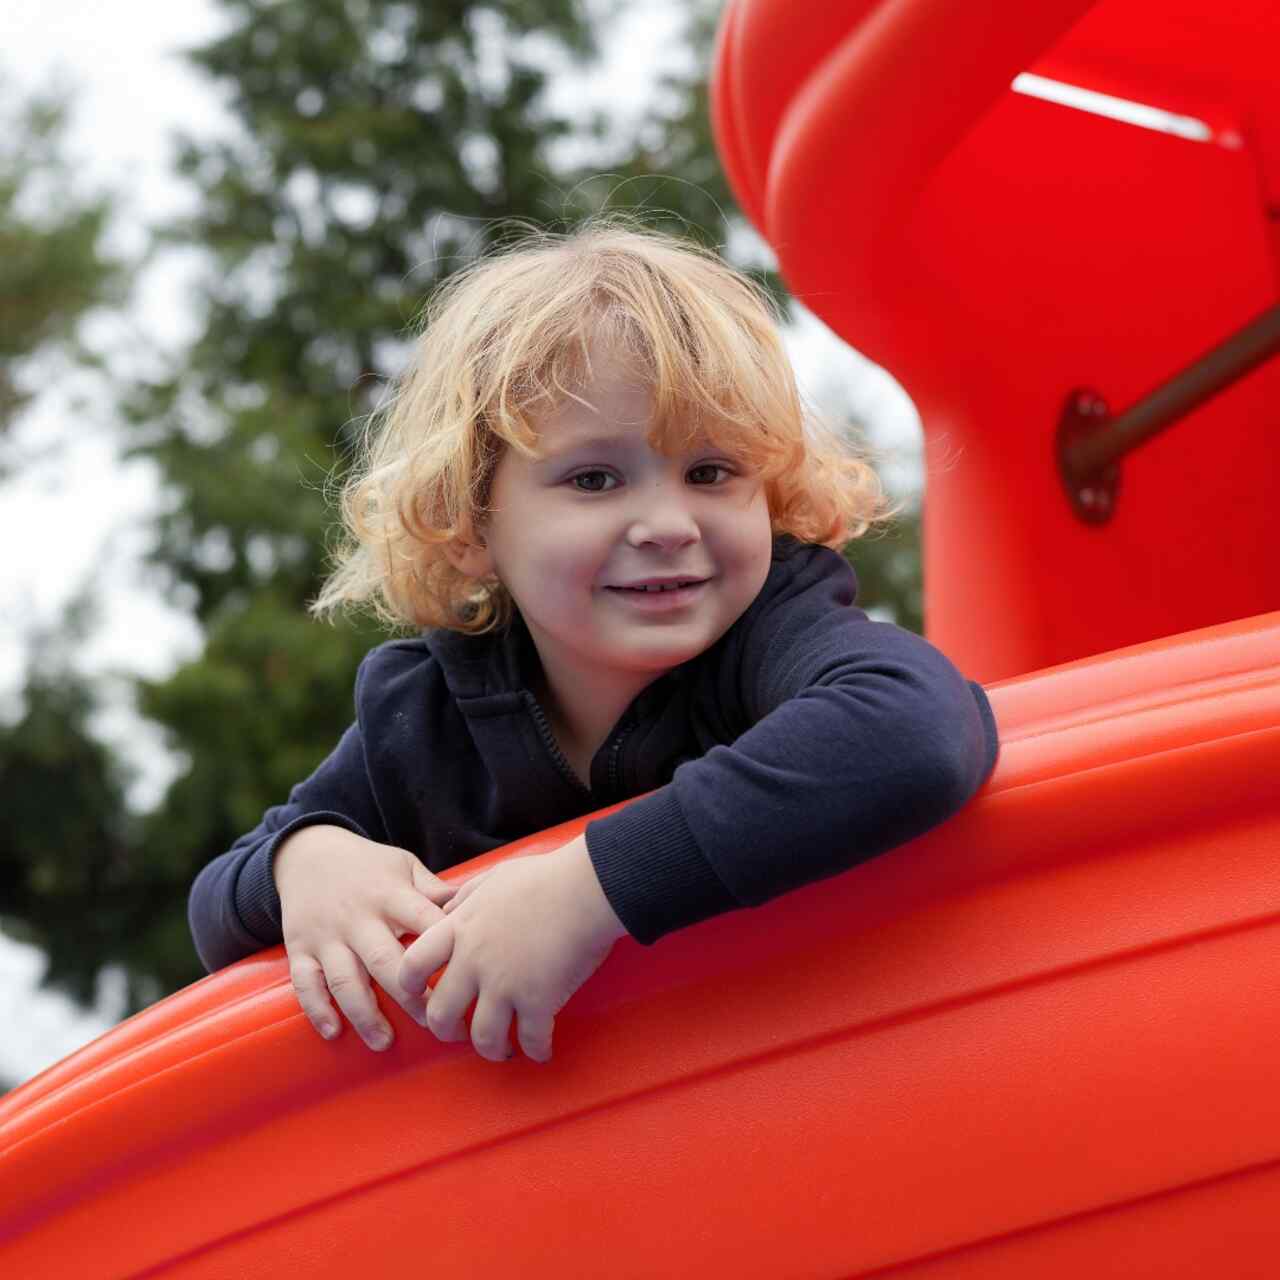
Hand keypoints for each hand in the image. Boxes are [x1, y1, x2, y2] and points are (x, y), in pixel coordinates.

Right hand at [273, 824, 455, 1050]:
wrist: (308, 853)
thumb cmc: (368, 866)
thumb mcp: (404, 866)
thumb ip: (434, 891)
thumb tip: (475, 908)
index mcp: (390, 895)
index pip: (423, 921)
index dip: (444, 950)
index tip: (467, 977)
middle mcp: (358, 917)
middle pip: (385, 961)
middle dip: (411, 997)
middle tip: (436, 1024)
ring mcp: (327, 935)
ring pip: (344, 979)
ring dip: (365, 1014)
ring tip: (384, 1042)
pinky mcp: (300, 948)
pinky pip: (306, 983)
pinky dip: (318, 1009)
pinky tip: (334, 1032)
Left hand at [398, 835, 627, 1062]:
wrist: (585, 888)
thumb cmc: (545, 877)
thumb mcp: (493, 877)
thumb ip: (465, 897)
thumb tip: (448, 909)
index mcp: (461, 929)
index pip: (413, 965)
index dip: (409, 985)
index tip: (419, 994)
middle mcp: (475, 961)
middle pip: (441, 1013)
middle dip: (446, 1031)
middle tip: (459, 1032)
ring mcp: (506, 984)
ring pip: (483, 1037)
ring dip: (492, 1049)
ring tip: (503, 1048)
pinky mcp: (539, 1000)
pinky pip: (531, 1039)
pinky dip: (536, 1051)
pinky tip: (542, 1051)